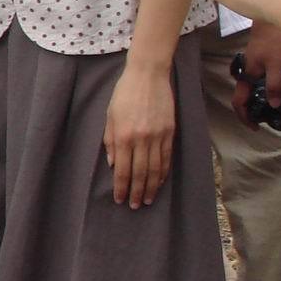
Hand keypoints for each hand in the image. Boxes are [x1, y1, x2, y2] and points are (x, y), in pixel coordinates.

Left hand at [103, 62, 174, 207]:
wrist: (148, 75)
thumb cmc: (124, 94)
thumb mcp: (110, 116)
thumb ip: (110, 141)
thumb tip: (111, 164)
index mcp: (123, 136)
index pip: (121, 170)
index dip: (121, 187)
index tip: (119, 199)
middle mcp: (141, 139)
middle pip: (139, 174)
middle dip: (136, 192)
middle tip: (134, 205)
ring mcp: (158, 136)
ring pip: (155, 169)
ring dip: (151, 187)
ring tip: (147, 199)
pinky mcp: (170, 132)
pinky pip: (167, 158)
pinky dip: (163, 173)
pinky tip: (159, 182)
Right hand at [237, 20, 280, 119]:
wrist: (271, 19)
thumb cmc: (272, 40)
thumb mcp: (276, 64)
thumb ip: (274, 84)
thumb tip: (274, 105)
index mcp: (247, 75)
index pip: (239, 101)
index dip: (244, 117)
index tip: (255, 127)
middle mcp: (246, 72)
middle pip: (243, 96)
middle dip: (251, 111)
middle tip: (265, 120)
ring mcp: (251, 66)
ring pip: (250, 88)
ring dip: (256, 100)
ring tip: (270, 107)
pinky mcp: (258, 60)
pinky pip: (256, 80)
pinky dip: (262, 89)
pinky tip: (274, 88)